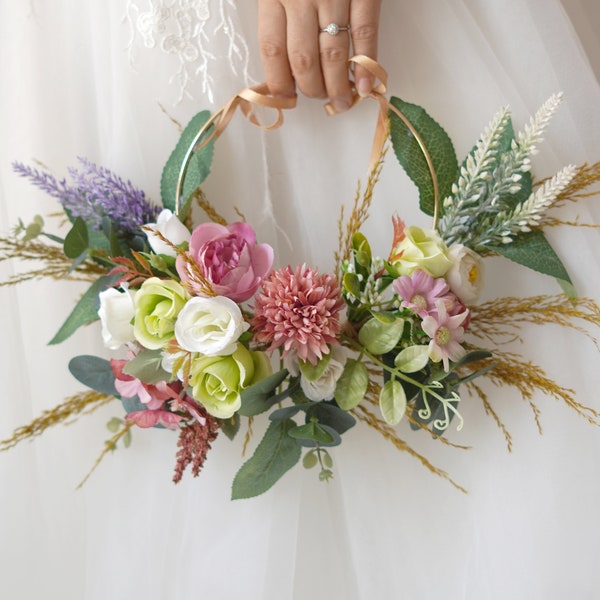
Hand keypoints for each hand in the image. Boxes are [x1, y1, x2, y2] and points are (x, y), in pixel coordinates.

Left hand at [257, 0, 381, 112]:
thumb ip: (281, 17)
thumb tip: (285, 68)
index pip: (272, 49)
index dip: (279, 81)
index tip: (286, 98)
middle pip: (303, 59)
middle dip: (311, 88)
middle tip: (319, 97)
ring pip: (332, 54)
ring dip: (337, 86)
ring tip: (341, 102)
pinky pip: (364, 34)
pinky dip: (365, 65)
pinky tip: (364, 86)